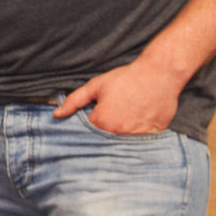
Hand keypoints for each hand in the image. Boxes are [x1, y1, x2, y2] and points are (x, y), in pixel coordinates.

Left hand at [53, 59, 178, 133]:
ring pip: (122, 141)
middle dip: (104, 130)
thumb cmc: (127, 78)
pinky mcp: (153, 135)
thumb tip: (56, 115)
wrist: (160, 73)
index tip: (97, 114)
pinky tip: (139, 120)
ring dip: (121, 133)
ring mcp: (137, 136)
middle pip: (105, 139)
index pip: (87, 132)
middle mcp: (119, 133)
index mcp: (102, 122)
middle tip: (114, 113)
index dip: (90, 122)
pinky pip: (141, 141)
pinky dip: (138, 135)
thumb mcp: (96, 86)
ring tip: (127, 115)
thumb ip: (74, 101)